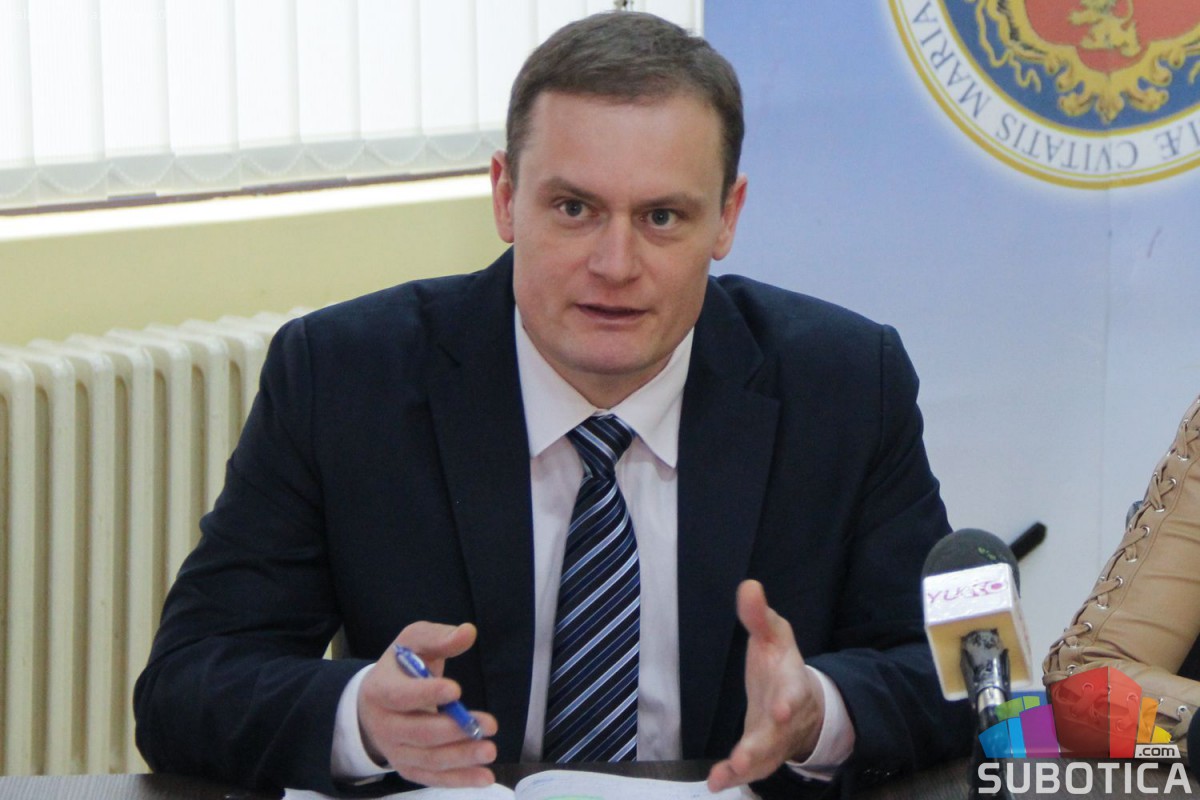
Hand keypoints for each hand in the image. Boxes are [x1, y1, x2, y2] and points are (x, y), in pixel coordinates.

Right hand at [358, 622, 498, 787]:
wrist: (375, 702)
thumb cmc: (401, 667)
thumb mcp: (414, 642)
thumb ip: (439, 637)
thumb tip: (468, 632)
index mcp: (380, 690)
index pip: (401, 695)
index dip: (426, 694)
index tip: (456, 690)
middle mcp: (384, 725)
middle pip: (418, 733)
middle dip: (454, 730)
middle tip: (489, 724)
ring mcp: (395, 751)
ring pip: (428, 759)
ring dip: (461, 757)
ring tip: (490, 750)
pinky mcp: (409, 768)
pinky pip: (433, 777)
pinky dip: (459, 780)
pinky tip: (485, 777)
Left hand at [707, 580, 824, 791]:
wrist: (802, 705)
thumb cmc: (782, 665)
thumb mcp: (773, 635)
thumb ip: (758, 616)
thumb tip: (748, 585)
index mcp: (791, 685)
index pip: (792, 694)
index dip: (787, 702)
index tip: (781, 709)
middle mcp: (785, 719)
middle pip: (775, 735)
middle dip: (761, 746)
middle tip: (745, 757)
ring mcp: (773, 741)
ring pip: (763, 758)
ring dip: (746, 766)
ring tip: (727, 774)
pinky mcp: (760, 755)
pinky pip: (748, 770)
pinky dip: (732, 777)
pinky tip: (714, 782)